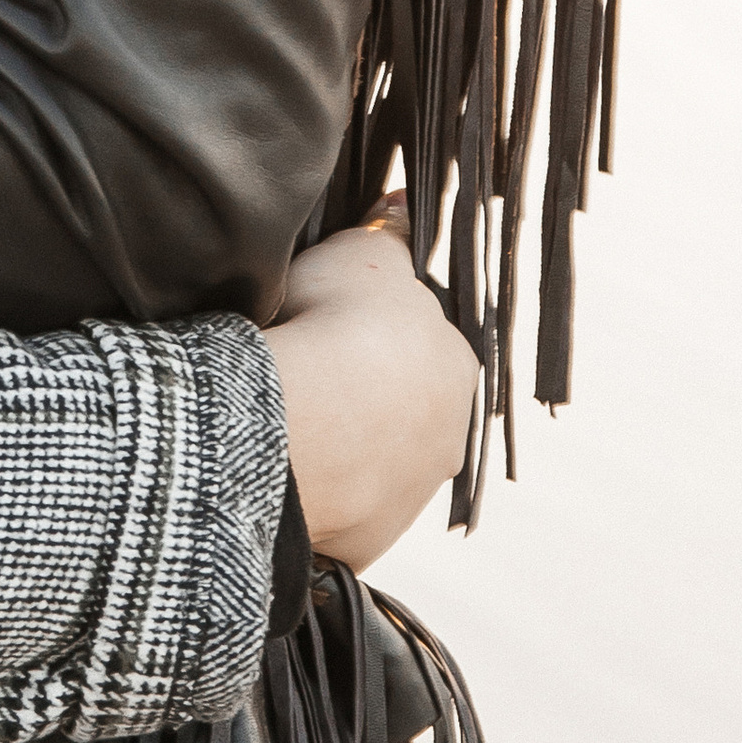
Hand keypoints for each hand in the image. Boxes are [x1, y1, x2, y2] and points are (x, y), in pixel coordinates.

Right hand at [265, 205, 478, 569]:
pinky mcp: (367, 538)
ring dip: (343, 445)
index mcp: (458, 364)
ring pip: (375, 462)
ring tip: (289, 420)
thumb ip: (388, 232)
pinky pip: (339, 507)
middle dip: (364, 395)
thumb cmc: (337, 325)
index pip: (419, 343)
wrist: (303, 422)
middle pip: (404, 408)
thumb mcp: (362, 252)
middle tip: (307, 372)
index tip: (330, 324)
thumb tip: (404, 204)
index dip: (372, 330)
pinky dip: (317, 491)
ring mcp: (411, 494)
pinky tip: (283, 466)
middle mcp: (451, 435)